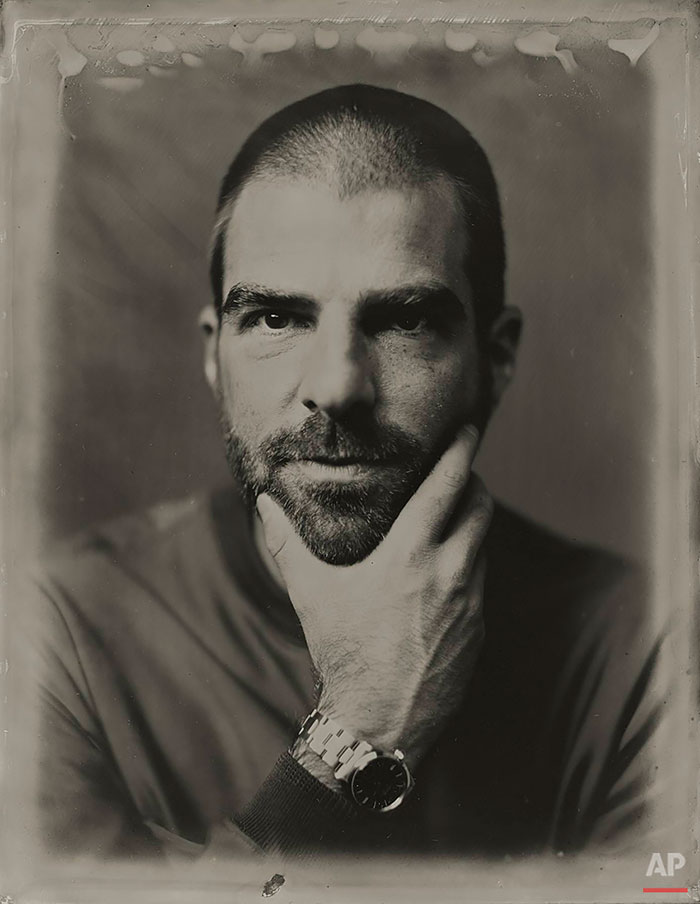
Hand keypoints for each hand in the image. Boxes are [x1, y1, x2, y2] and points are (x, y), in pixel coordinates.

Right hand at [256, 425, 491, 771]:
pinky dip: (468, 566)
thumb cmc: (344, 651)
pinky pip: (479, 582)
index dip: (462, 453)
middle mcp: (450, 570)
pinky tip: (445, 575)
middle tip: (462, 476)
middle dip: (475, 484)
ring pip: (482, 545)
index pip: (449, 485)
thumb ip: (288, 542)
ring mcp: (470, 601)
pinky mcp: (478, 629)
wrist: (382, 721)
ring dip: (472, 526)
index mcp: (412, 553)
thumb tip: (263, 502)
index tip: (468, 432)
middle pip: (480, 508)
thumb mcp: (311, 593)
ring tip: (452, 521)